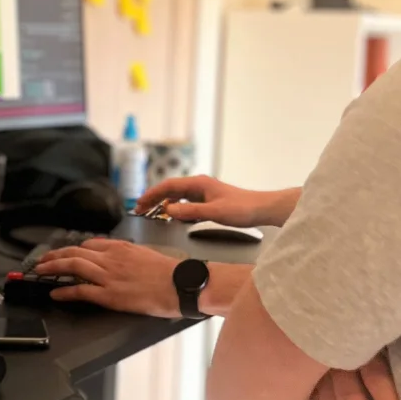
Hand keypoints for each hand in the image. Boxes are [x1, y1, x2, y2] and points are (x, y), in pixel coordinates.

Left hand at [35, 239, 180, 317]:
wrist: (180, 284)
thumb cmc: (170, 272)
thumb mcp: (146, 255)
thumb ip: (129, 254)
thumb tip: (120, 257)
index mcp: (121, 248)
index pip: (89, 244)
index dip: (72, 249)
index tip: (64, 253)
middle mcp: (111, 258)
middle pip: (75, 252)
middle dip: (55, 255)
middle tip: (43, 260)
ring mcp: (109, 276)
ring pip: (73, 266)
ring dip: (53, 268)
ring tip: (42, 271)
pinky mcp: (110, 295)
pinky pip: (80, 290)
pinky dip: (64, 291)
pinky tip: (55, 292)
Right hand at [135, 175, 275, 226]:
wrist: (261, 208)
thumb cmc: (242, 208)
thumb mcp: (214, 212)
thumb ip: (190, 211)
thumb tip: (168, 210)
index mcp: (199, 183)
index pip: (168, 186)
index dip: (152, 194)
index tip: (139, 203)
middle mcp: (199, 185)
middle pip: (170, 190)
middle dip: (154, 199)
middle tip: (139, 210)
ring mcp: (203, 192)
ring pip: (177, 196)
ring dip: (163, 203)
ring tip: (150, 213)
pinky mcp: (208, 200)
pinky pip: (185, 202)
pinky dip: (175, 208)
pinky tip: (172, 216)